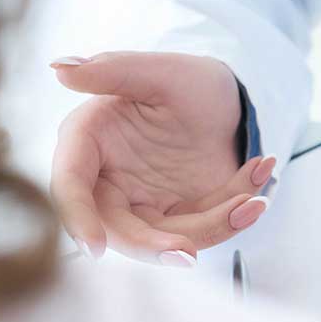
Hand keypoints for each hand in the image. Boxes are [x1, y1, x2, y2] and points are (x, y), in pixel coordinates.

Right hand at [50, 51, 276, 264]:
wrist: (231, 101)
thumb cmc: (190, 80)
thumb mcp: (159, 70)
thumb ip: (112, 69)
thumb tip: (60, 68)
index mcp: (89, 140)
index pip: (71, 186)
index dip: (79, 219)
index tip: (95, 248)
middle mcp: (109, 179)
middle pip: (117, 228)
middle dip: (154, 246)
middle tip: (189, 254)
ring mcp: (144, 202)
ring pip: (168, 236)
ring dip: (213, 225)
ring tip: (251, 202)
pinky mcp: (179, 215)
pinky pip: (205, 226)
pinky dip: (235, 211)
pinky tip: (260, 172)